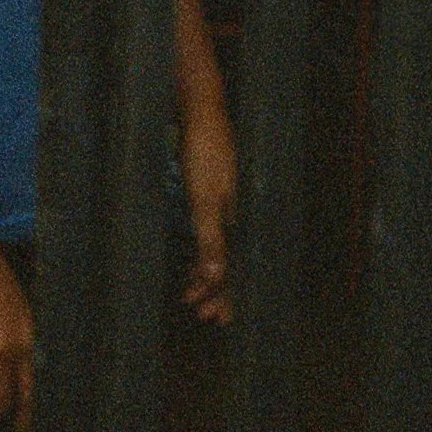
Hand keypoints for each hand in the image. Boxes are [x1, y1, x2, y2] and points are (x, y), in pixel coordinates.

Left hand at [179, 93, 235, 323]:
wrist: (202, 112)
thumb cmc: (204, 152)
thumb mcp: (203, 198)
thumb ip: (210, 238)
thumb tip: (215, 275)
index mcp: (242, 219)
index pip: (239, 268)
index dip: (228, 295)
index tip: (218, 318)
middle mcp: (239, 216)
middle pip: (232, 264)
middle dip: (217, 292)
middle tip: (202, 315)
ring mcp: (228, 207)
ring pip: (220, 252)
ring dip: (206, 276)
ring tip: (189, 297)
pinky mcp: (214, 196)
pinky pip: (211, 235)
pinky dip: (201, 254)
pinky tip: (191, 266)